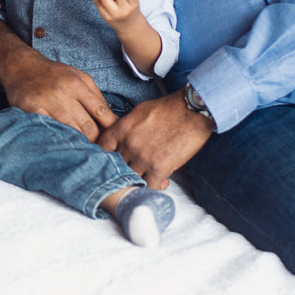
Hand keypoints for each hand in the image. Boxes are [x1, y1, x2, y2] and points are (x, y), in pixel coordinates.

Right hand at [0, 28, 115, 139]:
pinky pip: (51, 130)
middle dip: (95, 140)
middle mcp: (64, 93)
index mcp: (78, 84)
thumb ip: (95, 96)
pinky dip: (59, 139)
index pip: (101, 112)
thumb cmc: (53, 75)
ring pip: (71, 131)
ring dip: (79, 143)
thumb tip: (112, 119)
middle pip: (88, 126)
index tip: (112, 139)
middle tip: (98, 150)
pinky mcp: (33, 110)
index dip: (109, 129)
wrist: (22, 67)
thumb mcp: (78, 77)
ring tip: (83, 151)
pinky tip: (64, 144)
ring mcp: (48, 102)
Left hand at [97, 90, 213, 189]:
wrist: (192, 111)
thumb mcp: (140, 112)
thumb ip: (127, 127)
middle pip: (116, 166)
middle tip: (131, 172)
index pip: (102, 149)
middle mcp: (128, 145)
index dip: (105, 156)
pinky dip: (154, 186)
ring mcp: (142, 158)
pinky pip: (149, 186)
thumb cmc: (169, 108)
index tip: (110, 160)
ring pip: (132, 178)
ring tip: (147, 177)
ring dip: (139, 179)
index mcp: (121, 129)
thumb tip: (122, 139)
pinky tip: (161, 181)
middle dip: (123, 170)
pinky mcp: (159, 168)